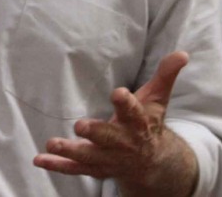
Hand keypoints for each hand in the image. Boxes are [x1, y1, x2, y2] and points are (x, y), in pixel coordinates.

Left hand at [33, 51, 198, 196]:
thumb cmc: (149, 123)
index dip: (126, 102)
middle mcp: (124, 143)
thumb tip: (182, 53)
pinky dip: (58, 165)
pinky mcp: (95, 167)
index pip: (134, 112)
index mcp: (138, 123)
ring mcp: (108, 158)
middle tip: (80, 126)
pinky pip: (75, 168)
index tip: (118, 92)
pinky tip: (39, 160)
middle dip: (96, 133)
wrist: (154, 163)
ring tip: (52, 143)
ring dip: (70, 151)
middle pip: (110, 138)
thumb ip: (166, 75)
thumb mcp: (158, 99)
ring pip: (89, 156)